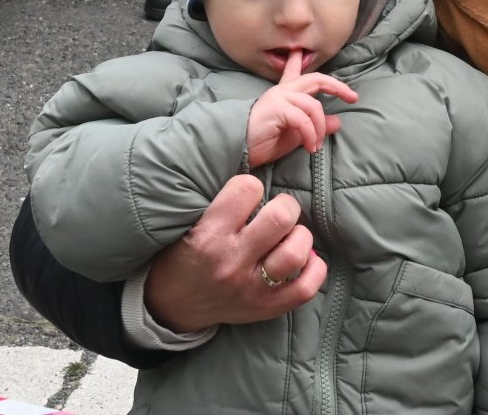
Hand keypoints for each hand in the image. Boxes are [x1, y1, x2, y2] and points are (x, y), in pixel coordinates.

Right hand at [142, 174, 325, 330]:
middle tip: (279, 210)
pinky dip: (315, 269)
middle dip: (286, 206)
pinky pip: (306, 288)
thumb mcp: (190, 222)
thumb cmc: (184, 255)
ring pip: (295, 252)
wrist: (173, 307)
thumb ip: (222, 202)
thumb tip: (260, 178)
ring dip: (300, 236)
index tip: (248, 195)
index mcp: (209, 235)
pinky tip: (306, 258)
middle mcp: (231, 262)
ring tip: (290, 235)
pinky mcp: (266, 308)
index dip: (252, 186)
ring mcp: (251, 289)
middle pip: (280, 218)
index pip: (247, 189)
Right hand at [246, 50, 357, 167]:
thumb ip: (315, 126)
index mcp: (284, 94)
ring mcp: (279, 97)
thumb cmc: (263, 142)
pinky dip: (311, 134)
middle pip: (316, 79)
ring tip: (316, 145)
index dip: (307, 64)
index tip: (309, 55)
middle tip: (352, 97)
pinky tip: (310, 147)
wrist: (238, 149)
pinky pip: (303, 119)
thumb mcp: (297, 135)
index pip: (296, 72)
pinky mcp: (277, 108)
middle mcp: (283, 90)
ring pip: (313, 106)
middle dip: (337, 86)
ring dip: (320, 128)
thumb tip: (337, 122)